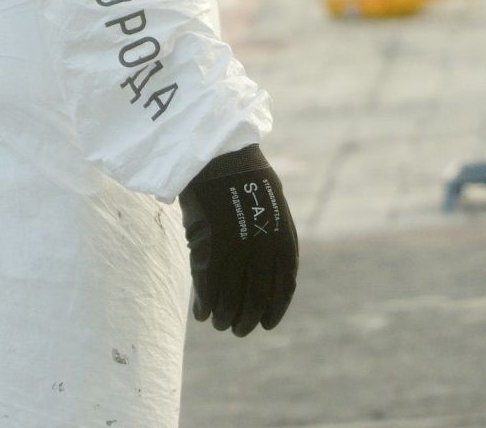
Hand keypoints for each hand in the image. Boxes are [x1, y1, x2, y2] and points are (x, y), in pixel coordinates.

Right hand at [177, 144, 298, 335]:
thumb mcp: (269, 208)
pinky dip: (205, 306)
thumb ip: (271, 241)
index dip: (274, 309)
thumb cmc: (242, 179)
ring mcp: (237, 251)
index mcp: (283, 239)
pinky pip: (208, 289)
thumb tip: (266, 272)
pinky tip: (201, 313)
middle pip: (257, 299)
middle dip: (247, 320)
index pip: (283, 287)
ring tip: (218, 323)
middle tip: (238, 329)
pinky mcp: (211, 250)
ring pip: (232, 300)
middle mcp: (264, 250)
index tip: (265, 323)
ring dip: (225, 317)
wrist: (218, 156)